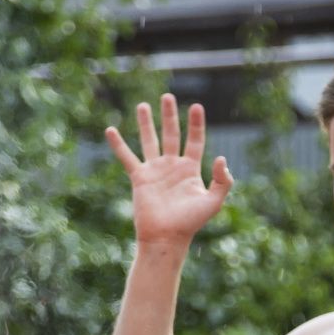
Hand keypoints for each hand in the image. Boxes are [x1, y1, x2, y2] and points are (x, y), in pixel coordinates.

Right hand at [105, 93, 232, 245]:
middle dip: (169, 116)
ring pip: (150, 141)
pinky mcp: (139, 178)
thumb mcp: (213, 202)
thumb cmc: (190, 223)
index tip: (196, 106)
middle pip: (171, 134)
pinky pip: (127, 157)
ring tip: (143, 105)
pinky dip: (118, 144)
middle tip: (168, 96)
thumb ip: (222, 181)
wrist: (166, 238)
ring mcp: (155, 171)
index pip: (195, 140)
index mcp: (190, 170)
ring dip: (146, 123)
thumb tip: (220, 158)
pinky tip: (111, 130)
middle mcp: (172, 167)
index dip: (196, 124)